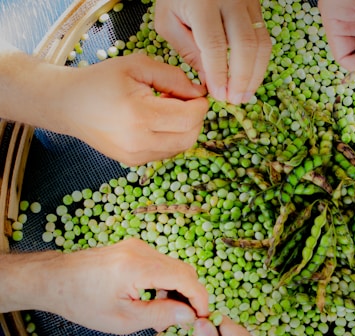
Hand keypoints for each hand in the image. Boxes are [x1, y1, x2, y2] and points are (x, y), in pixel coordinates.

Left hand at [38, 238, 208, 333]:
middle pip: (184, 269)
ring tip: (162, 312)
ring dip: (177, 288)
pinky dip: (165, 280)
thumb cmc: (83, 302)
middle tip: (182, 318)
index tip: (202, 316)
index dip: (200, 298)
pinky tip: (152, 297)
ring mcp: (138, 245)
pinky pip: (161, 262)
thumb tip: (190, 315)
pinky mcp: (134, 247)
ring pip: (174, 266)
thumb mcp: (122, 319)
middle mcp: (141, 250)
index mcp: (138, 267)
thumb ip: (159, 315)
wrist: (55, 279)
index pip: (185, 278)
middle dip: (190, 294)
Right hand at [60, 53, 207, 165]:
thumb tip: (198, 92)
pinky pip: (167, 152)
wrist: (67, 104)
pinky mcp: (133, 162)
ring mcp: (135, 156)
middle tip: (182, 99)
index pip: (189, 118)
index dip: (200, 105)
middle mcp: (138, 142)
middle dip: (195, 117)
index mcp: (138, 116)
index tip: (196, 93)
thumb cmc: (100, 81)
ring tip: (165, 108)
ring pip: (181, 147)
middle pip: (190, 136)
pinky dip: (172, 137)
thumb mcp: (137, 66)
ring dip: (184, 128)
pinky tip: (156, 121)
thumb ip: (173, 77)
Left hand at [154, 0, 271, 104]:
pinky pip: (264, 38)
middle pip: (246, 45)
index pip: (215, 45)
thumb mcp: (168, 21)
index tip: (219, 95)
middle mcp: (230, 1)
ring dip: (255, 74)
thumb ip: (188, 51)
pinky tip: (250, 78)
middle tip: (234, 100)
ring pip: (261, 43)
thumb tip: (209, 81)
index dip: (219, 74)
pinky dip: (259, 63)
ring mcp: (247, 3)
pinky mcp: (257, 7)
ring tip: (245, 95)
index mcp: (202, 3)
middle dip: (242, 79)